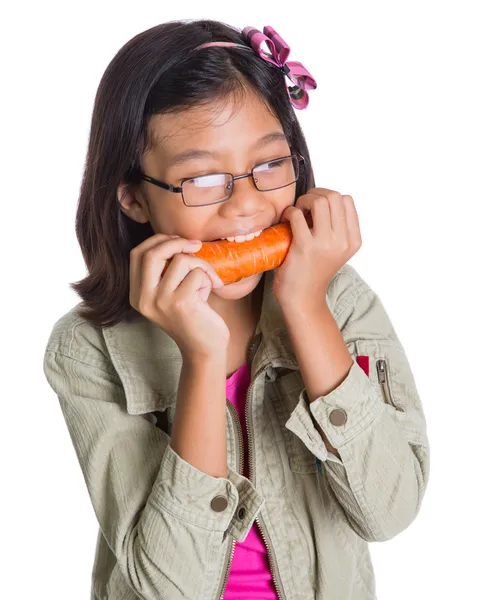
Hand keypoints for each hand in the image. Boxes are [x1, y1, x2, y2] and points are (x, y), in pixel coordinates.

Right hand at [129, 234, 229, 359]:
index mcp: (137, 294)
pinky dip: (208, 278)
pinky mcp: (180, 303)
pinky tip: (209, 293)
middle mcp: (144, 298)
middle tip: (196, 245)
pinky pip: (197, 273)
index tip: (177, 240)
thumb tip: (176, 239)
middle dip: (177, 242)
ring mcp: (161, 301)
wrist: (204, 348)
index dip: (157, 241)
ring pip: (180, 260)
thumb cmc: (193, 316)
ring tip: (205, 282)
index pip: (137, 254)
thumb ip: (165, 271)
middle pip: (152, 253)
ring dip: (200, 265)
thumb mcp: (171, 293)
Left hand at [273, 188, 361, 306]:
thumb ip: (336, 229)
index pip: (347, 200)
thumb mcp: (335, 250)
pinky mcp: (305, 247)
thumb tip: (321, 199)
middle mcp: (343, 241)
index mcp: (353, 240)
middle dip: (315, 194)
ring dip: (303, 200)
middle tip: (303, 206)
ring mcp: (325, 243)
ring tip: (296, 212)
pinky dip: (289, 212)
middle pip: (334, 196)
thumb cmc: (314, 272)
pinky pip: (297, 214)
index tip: (315, 208)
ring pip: (319, 201)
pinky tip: (285, 221)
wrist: (303, 299)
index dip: (328, 197)